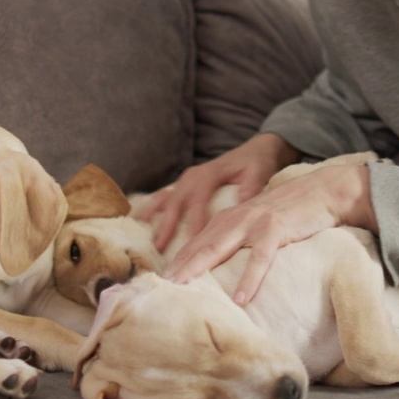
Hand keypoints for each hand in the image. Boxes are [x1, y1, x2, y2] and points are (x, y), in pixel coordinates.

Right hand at [139, 133, 299, 252]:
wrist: (255, 150)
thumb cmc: (256, 164)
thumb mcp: (257, 172)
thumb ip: (250, 188)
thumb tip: (242, 205)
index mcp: (209, 173)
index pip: (199, 200)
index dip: (194, 221)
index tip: (192, 241)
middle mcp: (193, 176)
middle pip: (176, 202)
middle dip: (168, 225)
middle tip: (161, 247)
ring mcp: (186, 179)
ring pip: (165, 199)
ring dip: (155, 219)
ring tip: (146, 239)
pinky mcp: (184, 184)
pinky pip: (164, 197)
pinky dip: (152, 209)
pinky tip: (141, 223)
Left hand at [164, 163, 376, 305]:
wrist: (322, 190)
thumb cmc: (289, 212)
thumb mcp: (256, 224)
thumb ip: (237, 240)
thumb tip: (222, 268)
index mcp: (227, 219)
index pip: (194, 244)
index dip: (176, 263)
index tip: (158, 284)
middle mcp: (234, 219)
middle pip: (199, 247)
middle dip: (177, 268)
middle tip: (158, 289)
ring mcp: (253, 223)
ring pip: (219, 248)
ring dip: (199, 269)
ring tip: (183, 290)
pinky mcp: (275, 229)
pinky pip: (260, 258)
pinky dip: (249, 278)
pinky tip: (240, 298)